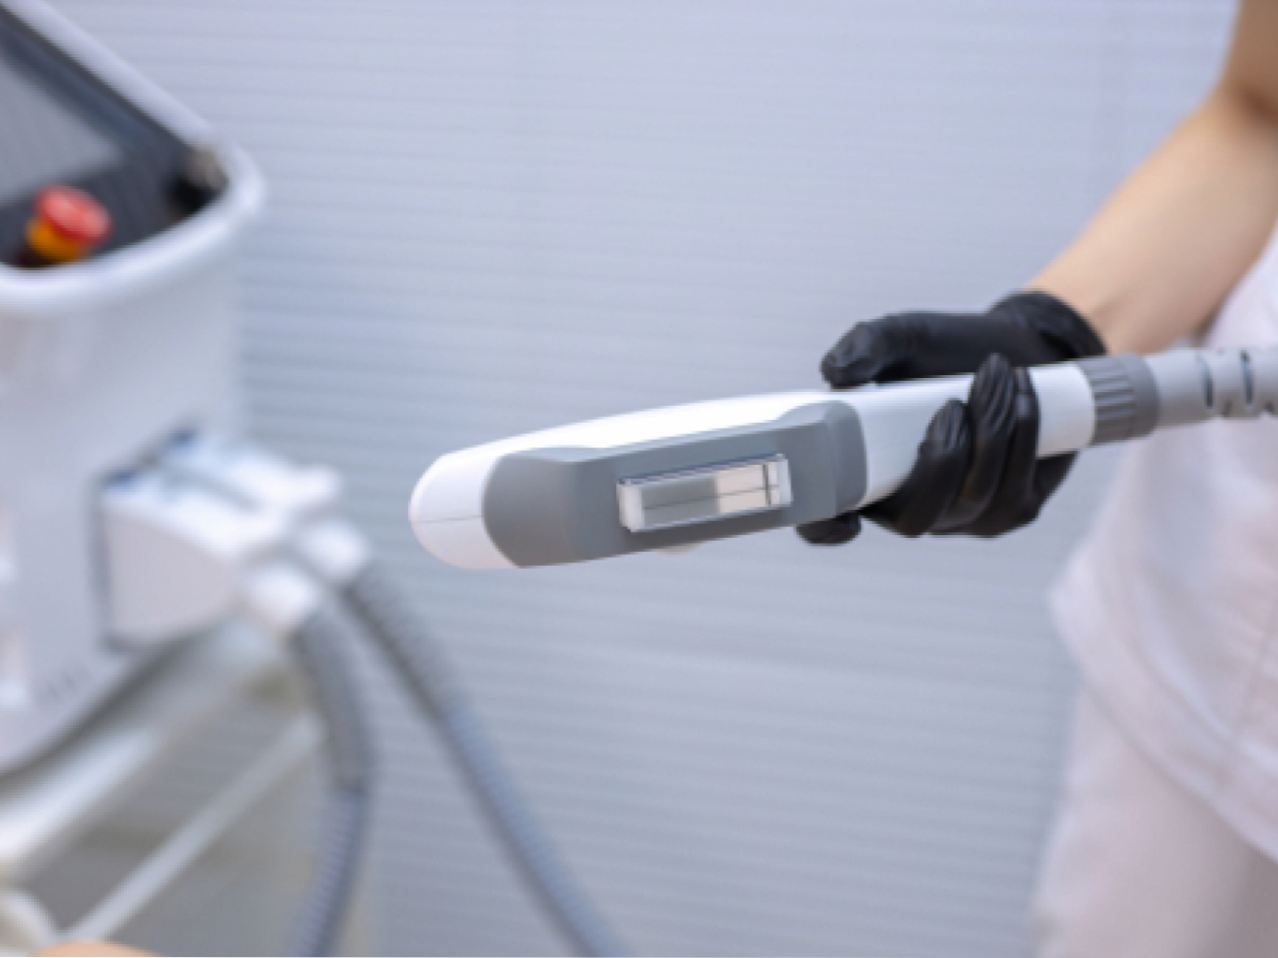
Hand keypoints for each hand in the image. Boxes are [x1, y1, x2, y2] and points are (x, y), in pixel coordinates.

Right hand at [797, 291, 1104, 544]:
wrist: (1015, 350)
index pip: (827, 522)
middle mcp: (906, 505)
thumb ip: (865, 343)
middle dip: (940, 460)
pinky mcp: (1011, 510)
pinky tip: (1021, 394)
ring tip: (995, 372)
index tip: (846, 516)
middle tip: (952, 404)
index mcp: (861, 473)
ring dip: (991, 431)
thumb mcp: (902, 337)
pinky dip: (1021, 435)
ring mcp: (960, 517)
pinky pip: (1015, 489)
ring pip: (974, 497)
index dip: (827, 529)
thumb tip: (834, 371)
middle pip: (916, 519)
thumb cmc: (944, 350)